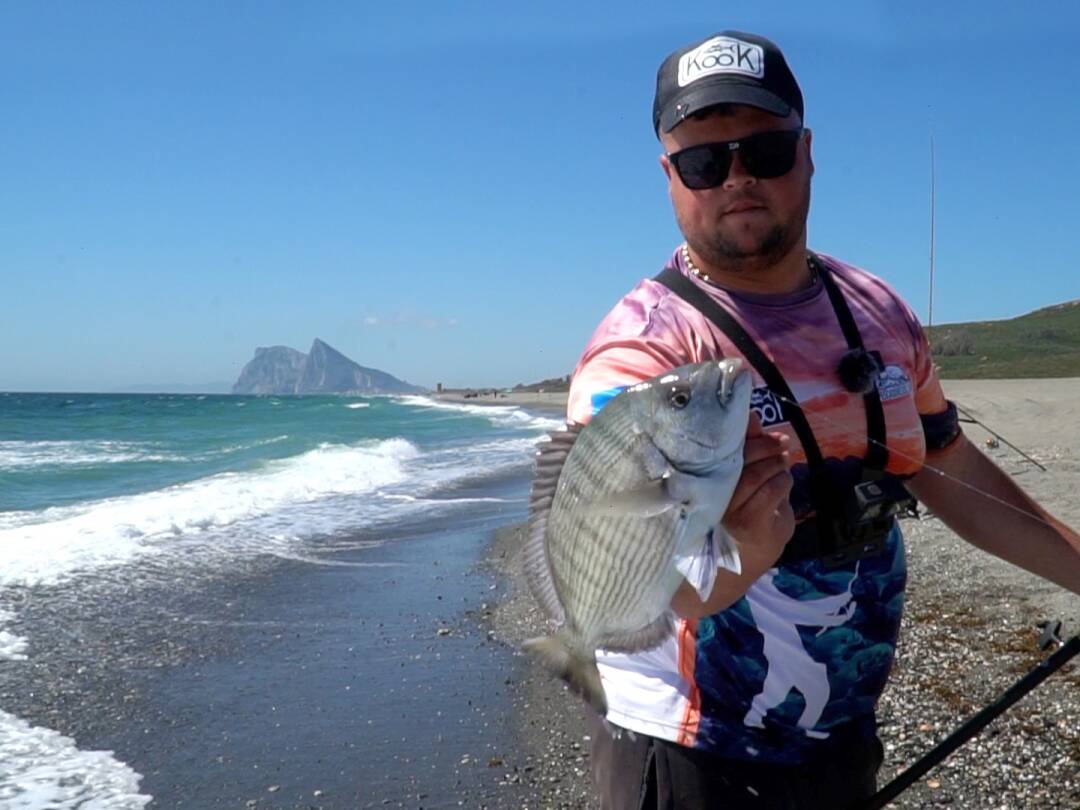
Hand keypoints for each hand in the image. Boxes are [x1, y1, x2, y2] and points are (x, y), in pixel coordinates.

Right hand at [722, 412, 794, 575]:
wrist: (748, 551)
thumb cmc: (745, 503)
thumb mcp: (744, 471)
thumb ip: (747, 445)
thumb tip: (751, 414)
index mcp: (706, 476)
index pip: (723, 448)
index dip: (747, 435)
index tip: (763, 427)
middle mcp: (712, 494)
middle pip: (742, 460)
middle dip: (767, 447)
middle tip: (782, 443)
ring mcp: (731, 511)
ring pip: (760, 475)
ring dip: (778, 465)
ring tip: (783, 464)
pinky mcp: (750, 523)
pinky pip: (772, 491)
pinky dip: (783, 482)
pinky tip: (783, 482)